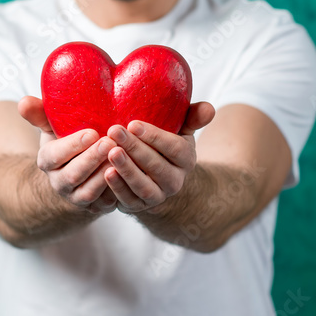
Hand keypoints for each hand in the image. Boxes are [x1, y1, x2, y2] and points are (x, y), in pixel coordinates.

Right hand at [17, 96, 118, 214]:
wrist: (79, 170)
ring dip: (105, 176)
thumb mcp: (52, 127)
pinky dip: (117, 190)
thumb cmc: (67, 140)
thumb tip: (23, 102)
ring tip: (121, 157)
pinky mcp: (95, 207)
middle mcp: (59, 182)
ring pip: (89, 192)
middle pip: (73, 175)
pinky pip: (106, 203)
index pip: (54, 155)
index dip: (73, 145)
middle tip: (110, 142)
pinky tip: (129, 174)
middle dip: (92, 159)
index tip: (92, 133)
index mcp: (47, 160)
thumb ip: (40, 114)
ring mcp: (77, 198)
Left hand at [99, 101, 215, 213]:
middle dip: (135, 148)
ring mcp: (157, 196)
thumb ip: (193, 117)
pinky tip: (106, 173)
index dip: (155, 137)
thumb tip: (208, 108)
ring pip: (143, 185)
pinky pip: (129, 199)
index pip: (175, 148)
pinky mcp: (139, 206)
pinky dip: (117, 188)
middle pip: (156, 166)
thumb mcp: (181, 131)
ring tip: (111, 152)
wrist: (157, 180)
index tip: (133, 124)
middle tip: (115, 131)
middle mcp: (175, 181)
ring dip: (126, 169)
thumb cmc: (164, 147)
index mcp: (186, 160)